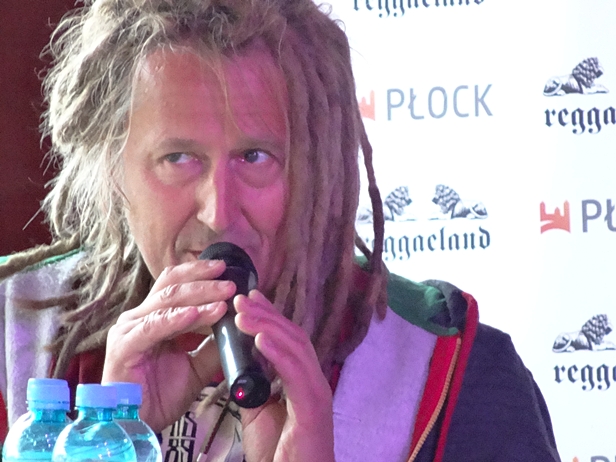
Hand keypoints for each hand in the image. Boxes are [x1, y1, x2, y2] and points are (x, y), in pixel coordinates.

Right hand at [101, 259, 233, 431]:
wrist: (138, 425)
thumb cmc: (162, 395)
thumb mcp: (198, 365)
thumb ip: (215, 345)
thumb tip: (240, 327)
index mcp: (155, 317)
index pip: (177, 283)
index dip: (201, 274)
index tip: (229, 271)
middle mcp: (140, 317)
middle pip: (173, 285)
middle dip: (205, 281)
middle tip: (231, 281)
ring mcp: (129, 329)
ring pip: (167, 301)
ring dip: (199, 296)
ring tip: (224, 295)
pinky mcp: (123, 346)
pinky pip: (153, 326)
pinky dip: (176, 318)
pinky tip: (196, 313)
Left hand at [235, 291, 334, 461]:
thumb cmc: (277, 453)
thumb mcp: (257, 412)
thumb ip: (252, 385)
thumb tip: (238, 361)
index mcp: (302, 380)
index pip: (288, 339)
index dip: (269, 316)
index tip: (248, 299)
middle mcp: (314, 381)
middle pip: (293, 336)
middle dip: (267, 314)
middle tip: (241, 298)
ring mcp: (316, 393)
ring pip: (296, 349)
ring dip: (268, 327)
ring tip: (242, 314)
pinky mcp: (312, 410)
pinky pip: (296, 375)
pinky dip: (278, 355)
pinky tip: (260, 340)